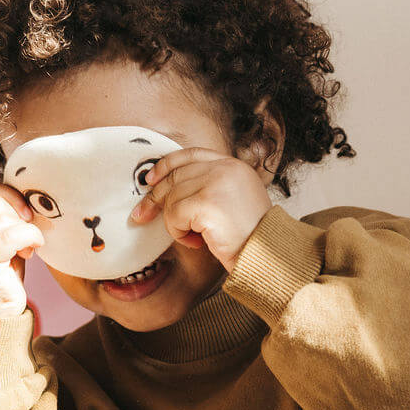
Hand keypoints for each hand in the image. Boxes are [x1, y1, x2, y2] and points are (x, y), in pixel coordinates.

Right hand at [0, 184, 43, 316]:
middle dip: (20, 217)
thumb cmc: (2, 272)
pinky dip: (29, 238)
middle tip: (26, 239)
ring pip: (5, 218)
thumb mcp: (0, 236)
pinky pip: (11, 234)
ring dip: (25, 231)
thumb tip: (32, 192)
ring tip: (26, 249)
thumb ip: (6, 214)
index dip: (13, 197)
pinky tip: (31, 251)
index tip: (27, 215)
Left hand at [132, 149, 273, 270]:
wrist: (267, 255)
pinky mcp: (208, 203)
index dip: (166, 164)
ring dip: (175, 223)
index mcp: (234, 165)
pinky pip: (174, 215)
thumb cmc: (249, 236)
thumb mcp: (232, 201)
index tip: (150, 179)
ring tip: (194, 236)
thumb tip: (165, 188)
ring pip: (172, 198)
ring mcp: (218, 183)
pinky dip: (179, 233)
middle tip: (142, 216)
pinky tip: (197, 241)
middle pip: (176, 176)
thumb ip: (208, 187)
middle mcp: (226, 169)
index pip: (191, 154)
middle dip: (155, 198)